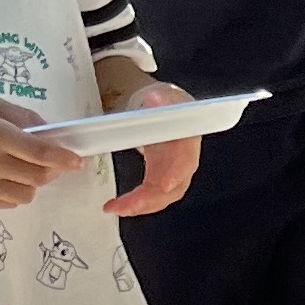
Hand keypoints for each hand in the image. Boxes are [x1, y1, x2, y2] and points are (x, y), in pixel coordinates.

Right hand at [0, 94, 85, 210]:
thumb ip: (20, 116)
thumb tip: (50, 132)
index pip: (39, 152)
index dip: (63, 158)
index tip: (77, 160)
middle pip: (38, 176)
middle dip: (49, 169)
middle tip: (47, 160)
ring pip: (28, 193)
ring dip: (31, 182)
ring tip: (16, 165)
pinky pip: (10, 202)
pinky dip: (13, 190)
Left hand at [103, 79, 201, 216]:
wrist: (170, 114)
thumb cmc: (171, 108)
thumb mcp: (166, 96)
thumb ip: (162, 97)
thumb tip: (154, 98)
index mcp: (188, 143)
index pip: (185, 161)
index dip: (176, 174)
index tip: (164, 185)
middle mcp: (183, 165)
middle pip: (171, 189)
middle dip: (150, 199)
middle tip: (128, 206)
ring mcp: (172, 176)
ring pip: (160, 198)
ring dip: (139, 206)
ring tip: (116, 208)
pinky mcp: (159, 181)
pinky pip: (149, 198)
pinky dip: (134, 205)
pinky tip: (117, 207)